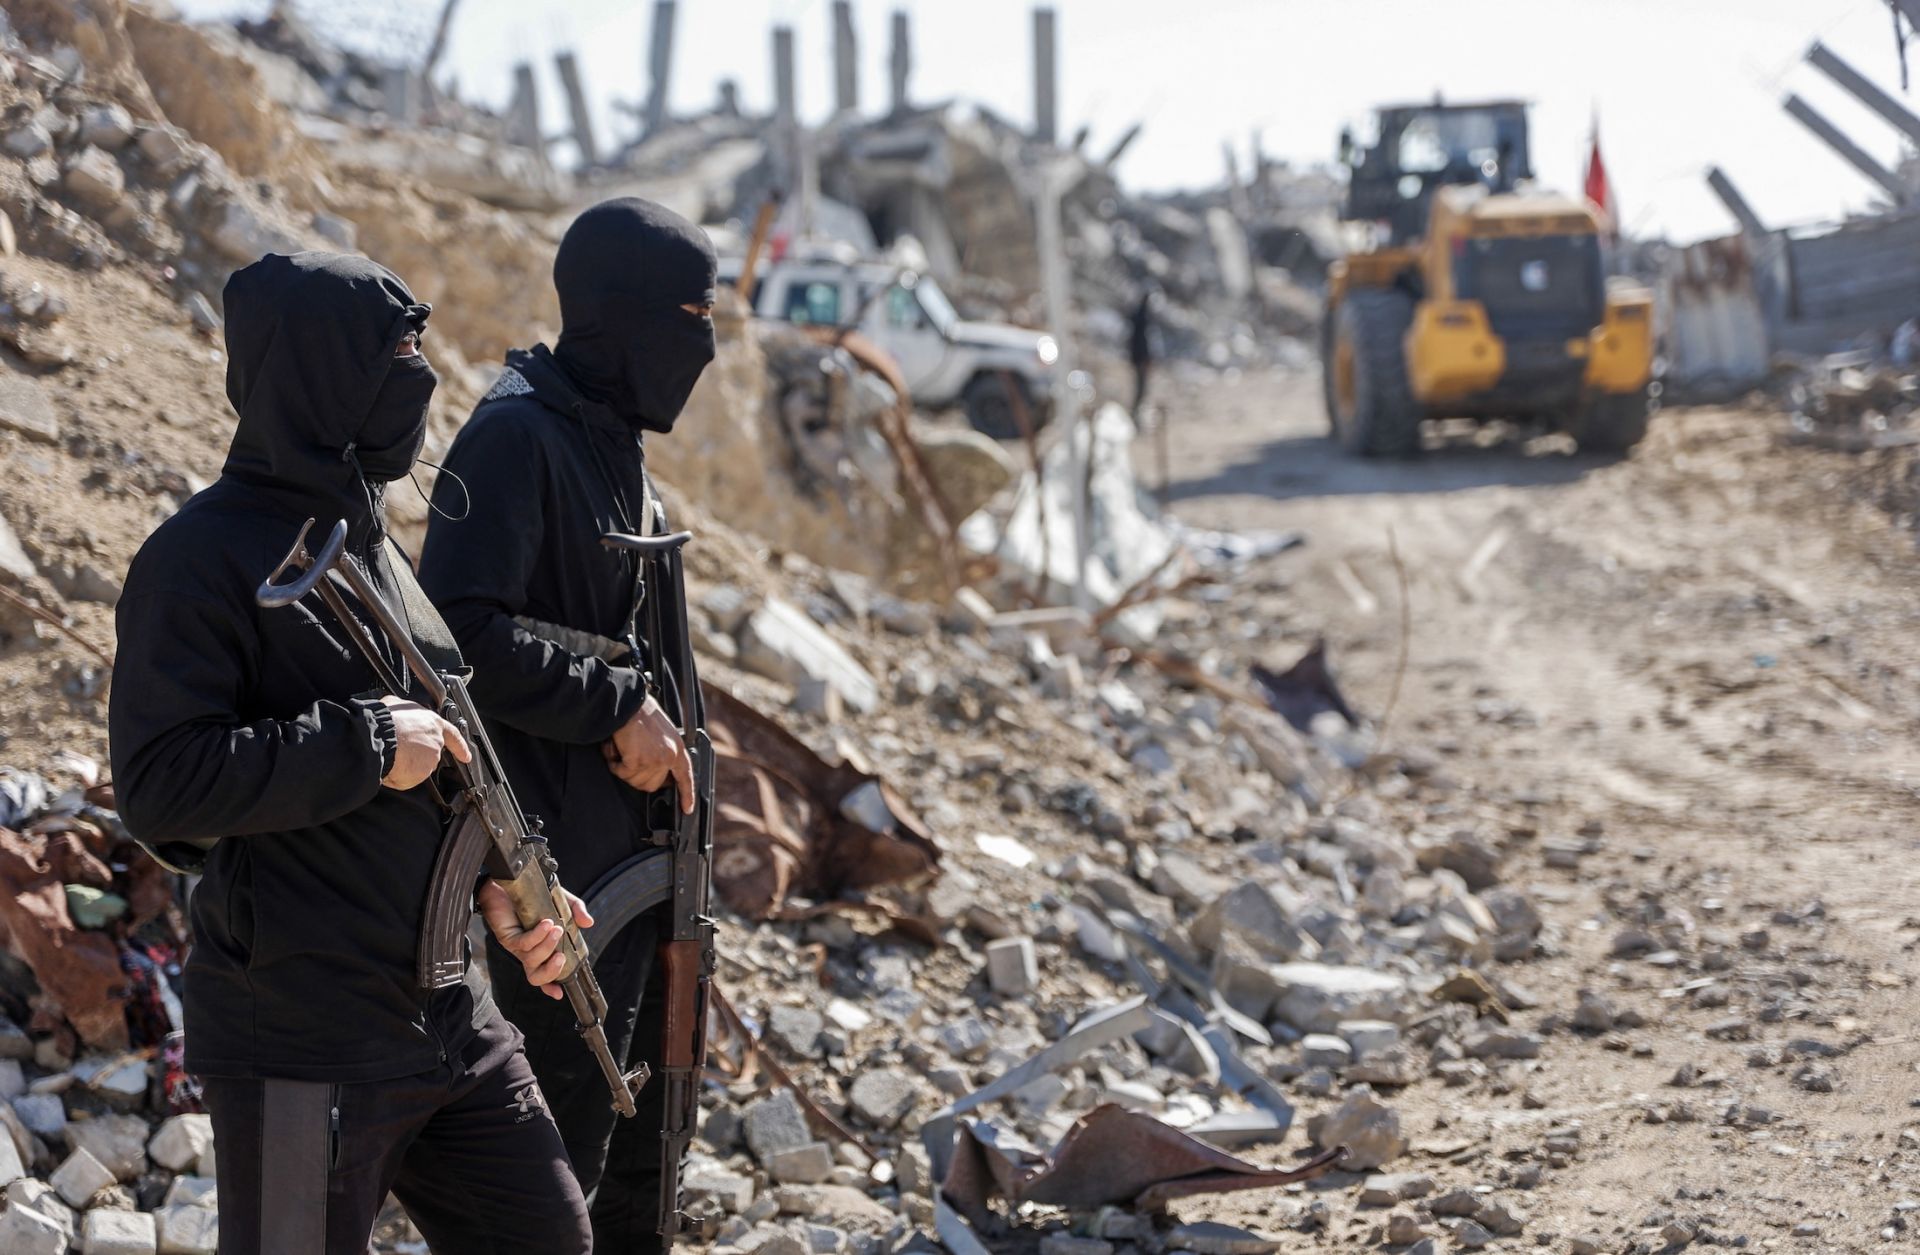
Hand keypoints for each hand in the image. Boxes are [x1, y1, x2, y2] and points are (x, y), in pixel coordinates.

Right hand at [380, 695, 470, 789]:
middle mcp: (436, 742)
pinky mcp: (421, 774)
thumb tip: (398, 708)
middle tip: (398, 749)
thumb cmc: (385, 720)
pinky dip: (399, 776)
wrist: (378, 737)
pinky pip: (408, 779)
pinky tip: (390, 765)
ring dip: (406, 764)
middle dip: (415, 754)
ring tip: (390, 755)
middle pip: (429, 753)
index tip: (466, 756)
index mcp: (433, 723)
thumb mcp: (395, 704)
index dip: (459, 746)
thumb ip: (405, 709)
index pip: (452, 735)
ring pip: (418, 767)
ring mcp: (430, 759)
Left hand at [478, 882, 592, 1000]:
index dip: (551, 987)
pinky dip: (537, 936)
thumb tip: (588, 923)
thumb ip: (576, 912)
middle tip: (562, 956)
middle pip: (536, 977)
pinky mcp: (508, 936)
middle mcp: (529, 951)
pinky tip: (546, 923)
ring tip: (556, 928)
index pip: (544, 974)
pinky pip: (524, 943)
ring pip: (531, 960)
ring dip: (547, 947)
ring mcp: (517, 945)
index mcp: (541, 948)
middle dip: (551, 972)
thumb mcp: (561, 902)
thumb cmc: (534, 895)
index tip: (559, 994)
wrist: (508, 881)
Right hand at [602, 695, 694, 811]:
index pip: (686, 777)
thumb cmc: (641, 715)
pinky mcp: (638, 760)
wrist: (628, 704)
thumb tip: (659, 772)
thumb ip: (664, 753)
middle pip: (652, 785)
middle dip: (637, 776)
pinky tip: (616, 749)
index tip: (687, 808)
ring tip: (623, 749)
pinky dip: (614, 763)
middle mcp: (668, 756)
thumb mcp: (663, 734)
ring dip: (624, 769)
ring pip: (635, 781)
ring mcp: (654, 760)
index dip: (687, 794)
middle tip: (630, 760)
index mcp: (677, 749)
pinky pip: (622, 773)